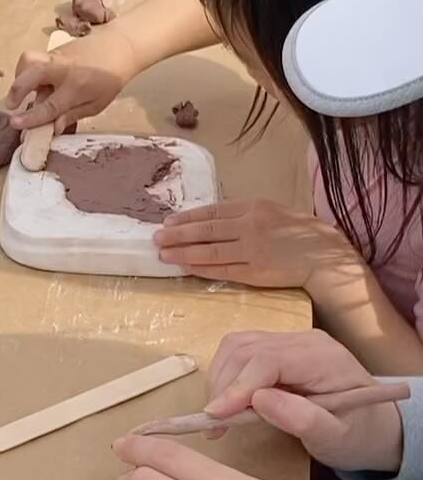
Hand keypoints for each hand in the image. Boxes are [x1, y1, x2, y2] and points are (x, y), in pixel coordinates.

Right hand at [6, 28, 138, 131]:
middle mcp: (62, 70)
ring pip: (29, 59)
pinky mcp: (53, 50)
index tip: (16, 123)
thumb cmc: (110, 80)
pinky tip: (37, 83)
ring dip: (19, 76)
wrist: (120, 46)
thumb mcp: (97, 104)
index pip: (49, 105)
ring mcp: (56, 57)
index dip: (31, 116)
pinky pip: (36, 61)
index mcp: (76, 87)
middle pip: (32, 71)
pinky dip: (30, 72)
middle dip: (16, 88)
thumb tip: (53, 127)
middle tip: (11, 104)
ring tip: (22, 91)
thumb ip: (73, 115)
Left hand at [153, 199, 353, 287]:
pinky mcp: (256, 272)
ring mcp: (252, 250)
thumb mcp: (273, 211)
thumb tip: (213, 220)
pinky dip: (201, 268)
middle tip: (155, 238)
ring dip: (183, 253)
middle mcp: (250, 226)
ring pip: (210, 251)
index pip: (212, 212)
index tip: (168, 222)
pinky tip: (185, 267)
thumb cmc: (300, 232)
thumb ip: (245, 214)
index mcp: (254, 207)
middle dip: (177, 235)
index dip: (187, 218)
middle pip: (206, 231)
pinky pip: (222, 270)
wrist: (325, 256)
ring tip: (163, 254)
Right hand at [203, 329, 405, 470]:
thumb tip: (258, 400)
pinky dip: (227, 374)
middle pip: (247, 349)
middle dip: (224, 386)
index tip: (216, 416)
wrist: (375, 425)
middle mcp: (304, 340)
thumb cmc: (358, 436)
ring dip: (221, 379)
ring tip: (221, 415)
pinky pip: (241, 351)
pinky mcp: (278, 346)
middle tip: (215, 425)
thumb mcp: (337, 439)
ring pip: (237, 345)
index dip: (237, 386)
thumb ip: (302, 420)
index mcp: (324, 359)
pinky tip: (230, 402)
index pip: (267, 360)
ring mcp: (290, 339)